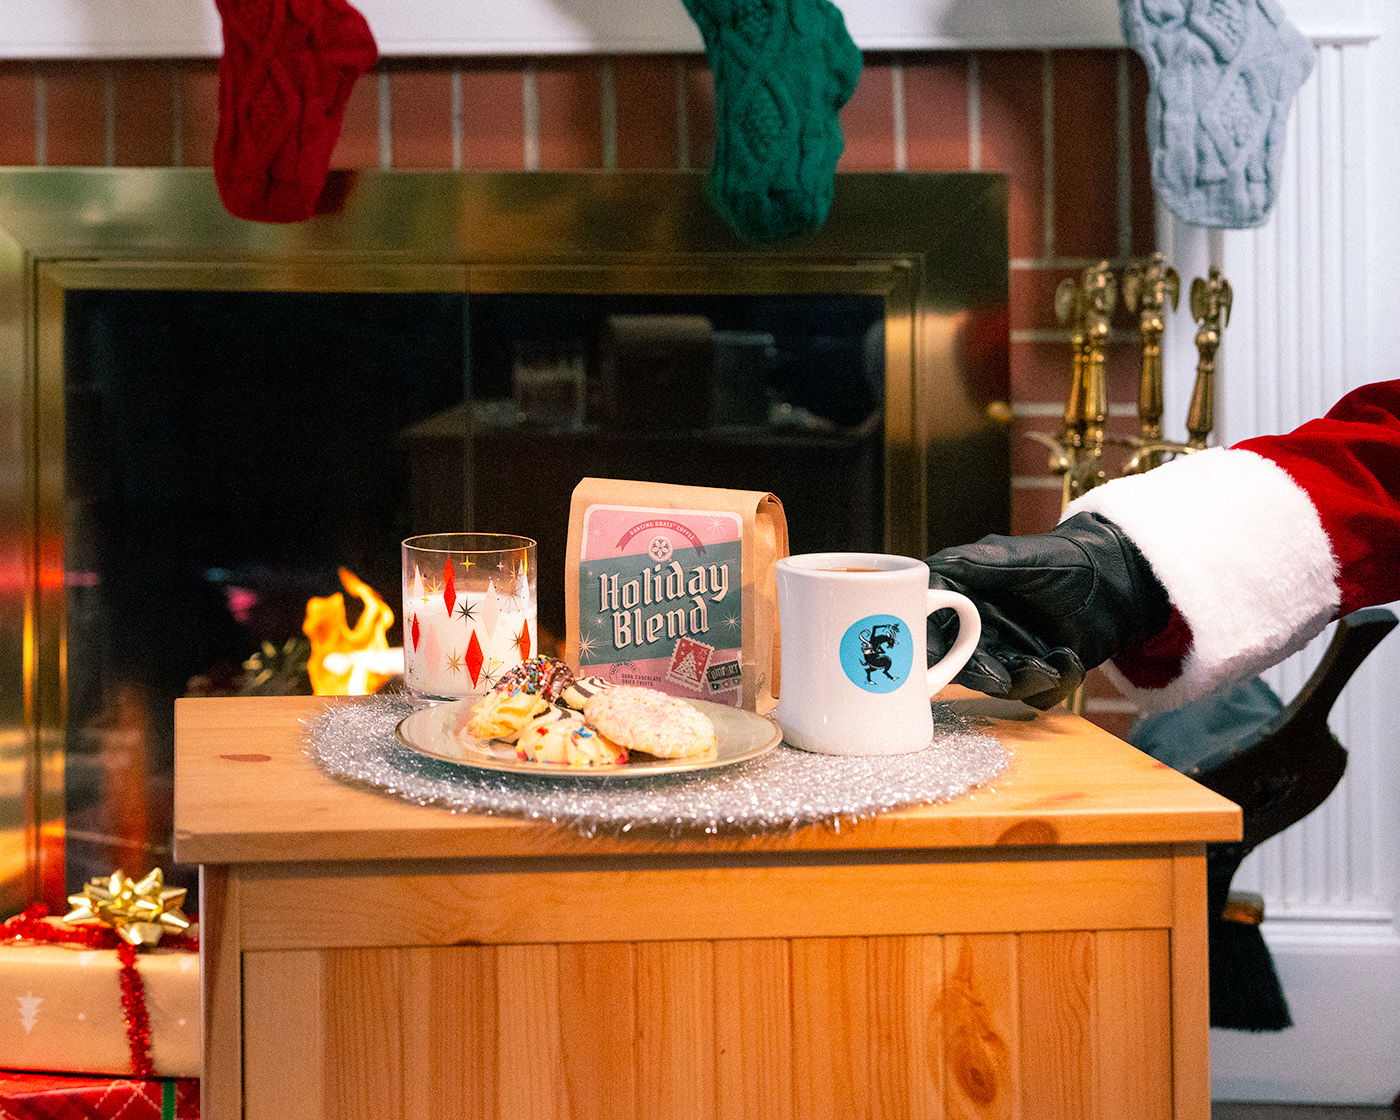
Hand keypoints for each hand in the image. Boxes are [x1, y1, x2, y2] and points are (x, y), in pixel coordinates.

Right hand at [925, 513, 1170, 708]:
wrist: (1118, 581)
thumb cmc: (1066, 559)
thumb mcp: (1015, 557)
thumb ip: (971, 565)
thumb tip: (927, 576)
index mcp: (964, 598)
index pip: (933, 631)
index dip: (932, 649)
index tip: (938, 663)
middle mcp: (980, 628)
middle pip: (963, 667)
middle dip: (985, 674)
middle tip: (1004, 677)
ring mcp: (1010, 651)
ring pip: (1000, 685)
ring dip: (1024, 680)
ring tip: (1051, 664)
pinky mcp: (1037, 670)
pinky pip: (1036, 695)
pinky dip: (1055, 683)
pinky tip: (1070, 658)